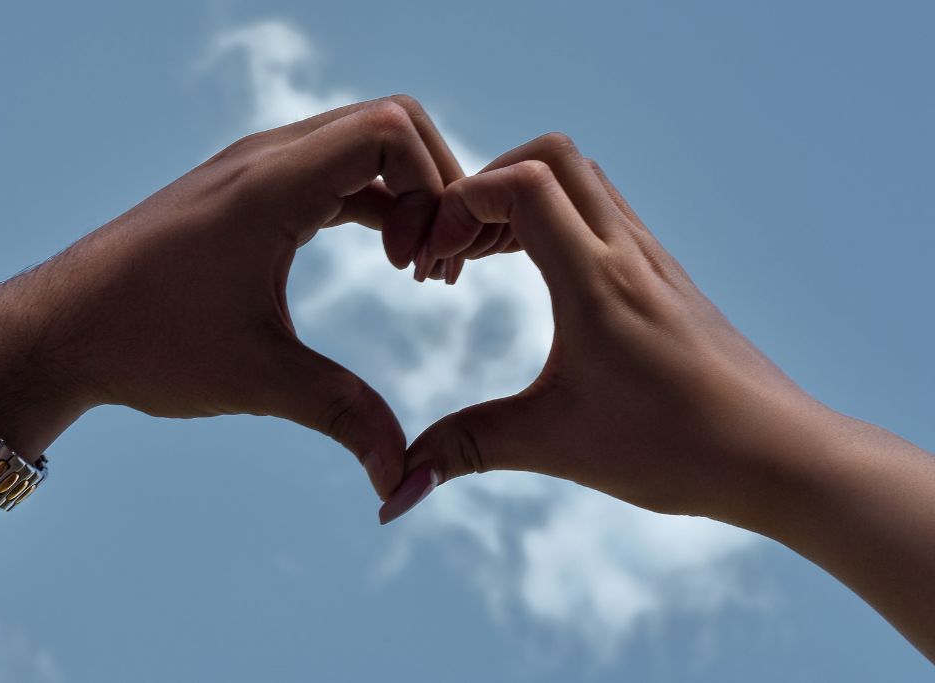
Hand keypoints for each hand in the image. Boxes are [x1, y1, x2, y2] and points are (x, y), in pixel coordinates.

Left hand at [0, 95, 463, 499]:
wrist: (58, 331)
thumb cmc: (144, 345)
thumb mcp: (258, 380)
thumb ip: (344, 417)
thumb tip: (401, 483)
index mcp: (271, 185)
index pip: (390, 130)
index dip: (433, 188)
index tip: (419, 266)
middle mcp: (265, 158)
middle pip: (391, 123)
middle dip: (433, 186)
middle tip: (430, 264)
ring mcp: (255, 168)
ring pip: (363, 143)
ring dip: (405, 193)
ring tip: (411, 266)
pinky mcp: (249, 189)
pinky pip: (335, 171)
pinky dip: (375, 201)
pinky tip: (383, 257)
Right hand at [381, 133, 829, 523]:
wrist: (776, 454)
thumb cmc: (674, 447)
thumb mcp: (553, 445)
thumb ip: (467, 450)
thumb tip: (398, 485)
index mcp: (595, 279)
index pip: (522, 183)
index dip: (462, 203)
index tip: (435, 260)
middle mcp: (627, 251)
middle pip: (552, 156)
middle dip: (487, 184)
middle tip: (457, 248)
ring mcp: (652, 259)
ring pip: (583, 180)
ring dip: (524, 199)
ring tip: (486, 260)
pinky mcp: (665, 277)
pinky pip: (605, 213)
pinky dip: (559, 221)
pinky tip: (540, 278)